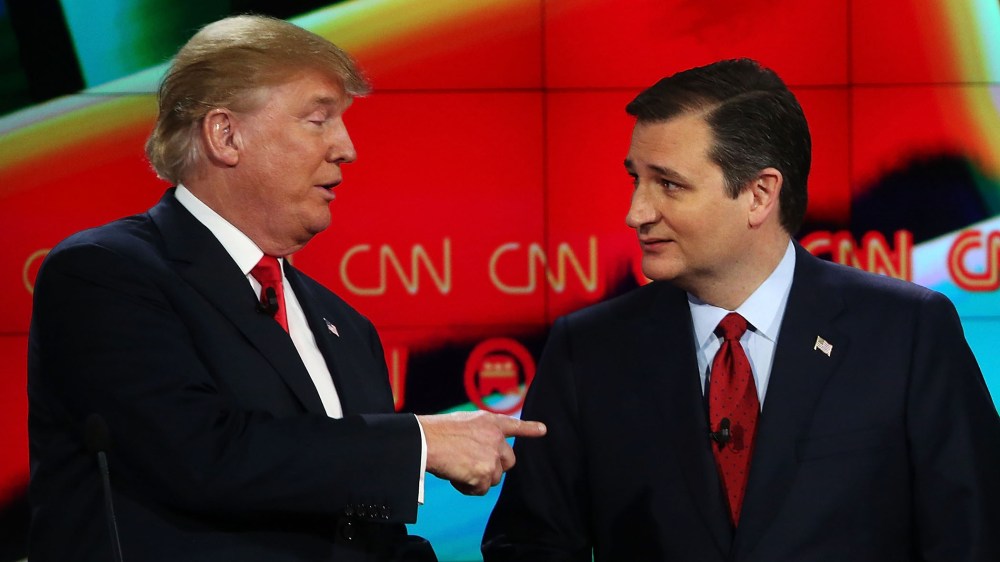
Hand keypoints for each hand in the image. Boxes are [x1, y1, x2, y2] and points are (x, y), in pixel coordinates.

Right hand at [416, 411, 545, 495]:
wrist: (426, 441)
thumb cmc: (437, 432)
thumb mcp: (464, 423)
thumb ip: (480, 434)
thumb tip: (484, 453)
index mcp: (490, 422)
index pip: (515, 426)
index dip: (530, 429)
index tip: (543, 430)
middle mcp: (496, 438)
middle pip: (509, 461)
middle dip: (496, 467)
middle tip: (476, 467)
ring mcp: (492, 456)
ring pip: (494, 478)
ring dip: (478, 478)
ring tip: (458, 468)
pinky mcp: (485, 474)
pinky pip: (480, 489)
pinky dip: (468, 488)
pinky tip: (456, 476)